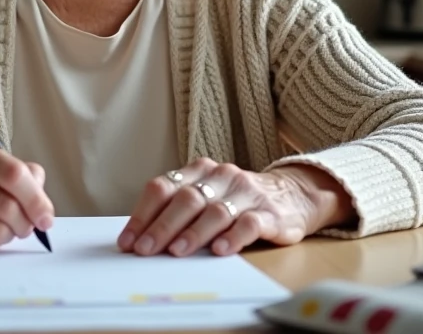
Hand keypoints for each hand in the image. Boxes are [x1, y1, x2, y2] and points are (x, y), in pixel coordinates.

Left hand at [117, 158, 353, 256]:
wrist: (294, 194)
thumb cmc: (238, 201)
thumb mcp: (207, 196)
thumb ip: (179, 210)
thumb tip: (141, 239)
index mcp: (199, 170)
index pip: (163, 187)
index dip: (143, 214)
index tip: (129, 240)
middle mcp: (221, 177)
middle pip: (186, 199)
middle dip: (163, 226)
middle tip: (146, 249)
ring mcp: (246, 193)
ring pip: (215, 211)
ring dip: (193, 233)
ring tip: (177, 252)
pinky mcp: (270, 213)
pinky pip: (249, 223)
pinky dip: (232, 236)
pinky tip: (219, 250)